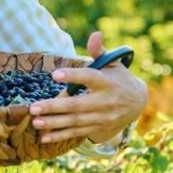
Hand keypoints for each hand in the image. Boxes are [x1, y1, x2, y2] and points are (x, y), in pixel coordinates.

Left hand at [29, 31, 147, 143]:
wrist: (139, 103)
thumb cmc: (119, 78)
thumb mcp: (113, 63)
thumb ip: (100, 51)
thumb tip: (95, 34)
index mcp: (107, 82)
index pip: (89, 77)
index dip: (73, 76)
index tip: (54, 75)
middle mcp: (105, 101)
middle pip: (77, 105)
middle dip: (54, 107)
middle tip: (34, 107)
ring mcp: (102, 117)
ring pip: (75, 121)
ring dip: (54, 123)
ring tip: (36, 122)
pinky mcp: (98, 127)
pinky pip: (78, 133)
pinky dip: (61, 136)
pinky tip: (45, 137)